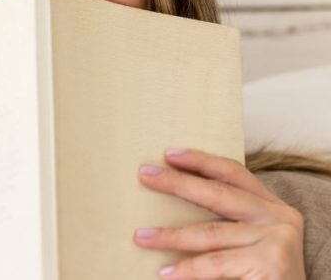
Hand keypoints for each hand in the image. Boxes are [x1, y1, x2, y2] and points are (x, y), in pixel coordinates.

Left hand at [134, 148, 305, 278]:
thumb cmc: (261, 271)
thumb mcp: (247, 236)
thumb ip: (225, 217)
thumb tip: (171, 197)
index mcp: (271, 205)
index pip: (233, 173)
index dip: (201, 160)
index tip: (169, 153)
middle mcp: (278, 217)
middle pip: (218, 193)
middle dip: (177, 183)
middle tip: (145, 175)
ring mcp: (277, 239)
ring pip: (210, 232)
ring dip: (171, 236)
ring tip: (142, 237)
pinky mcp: (271, 264)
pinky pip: (217, 263)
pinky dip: (188, 268)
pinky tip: (166, 271)